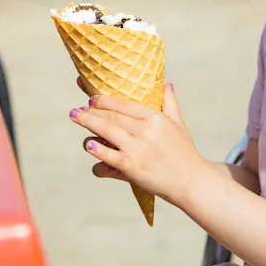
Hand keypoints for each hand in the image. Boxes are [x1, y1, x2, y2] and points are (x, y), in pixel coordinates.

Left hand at [68, 83, 209, 207]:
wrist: (190, 181)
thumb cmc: (184, 151)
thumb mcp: (178, 124)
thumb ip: (170, 103)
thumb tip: (167, 84)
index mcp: (156, 117)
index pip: (124, 104)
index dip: (106, 101)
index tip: (92, 99)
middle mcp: (146, 130)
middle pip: (112, 117)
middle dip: (91, 111)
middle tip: (77, 109)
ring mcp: (137, 148)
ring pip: (107, 131)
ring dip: (88, 123)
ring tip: (75, 117)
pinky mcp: (132, 167)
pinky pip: (109, 156)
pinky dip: (98, 150)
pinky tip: (89, 144)